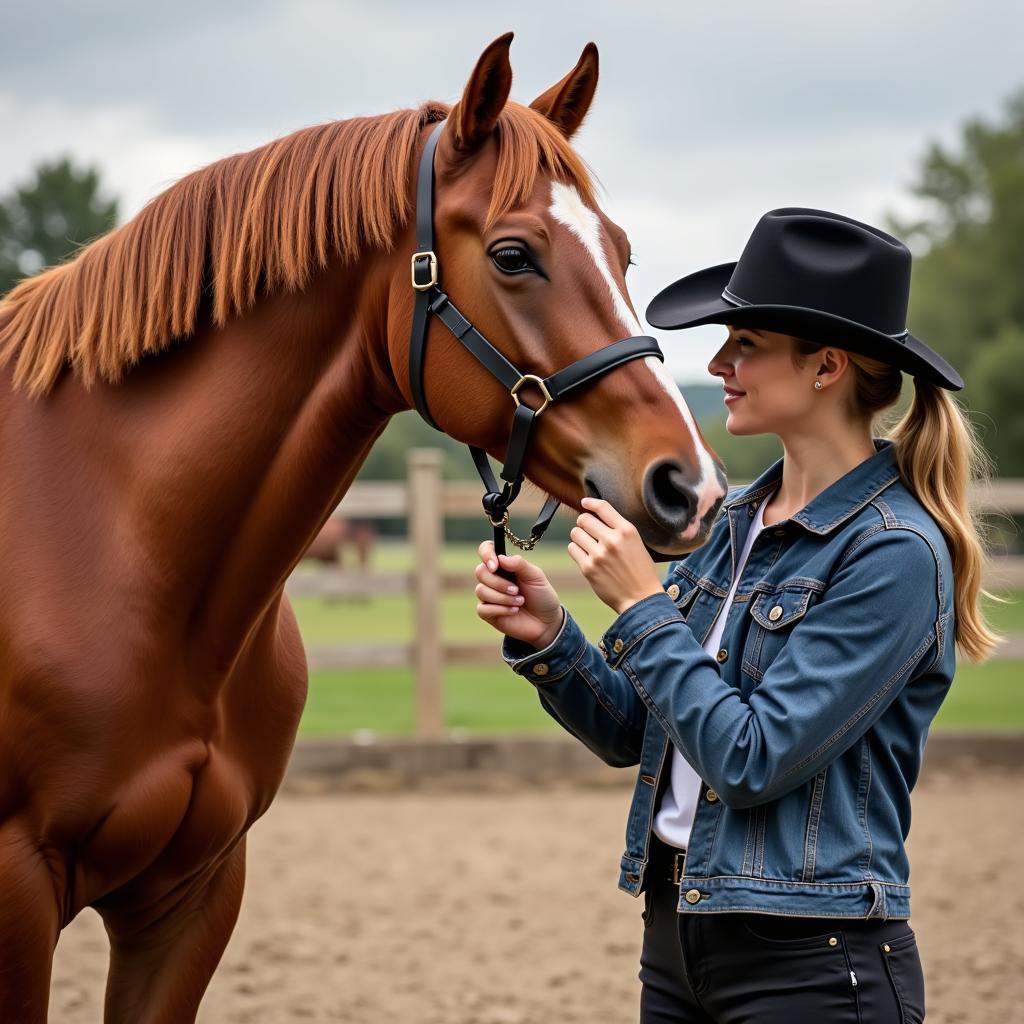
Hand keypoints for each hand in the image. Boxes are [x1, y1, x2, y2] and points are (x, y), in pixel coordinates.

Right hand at [474, 541, 564, 648]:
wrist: (546, 621)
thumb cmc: (541, 595)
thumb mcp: (536, 576)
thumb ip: (519, 564)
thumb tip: (501, 558)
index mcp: (504, 565)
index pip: (486, 550)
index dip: (486, 554)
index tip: (495, 566)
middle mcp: (493, 578)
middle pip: (480, 572)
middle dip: (499, 583)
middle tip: (517, 590)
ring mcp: (489, 596)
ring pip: (481, 591)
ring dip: (502, 598)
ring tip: (520, 602)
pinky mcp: (488, 613)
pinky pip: (482, 609)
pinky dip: (500, 610)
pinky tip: (513, 611)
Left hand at [568, 496, 664, 614]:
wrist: (641, 598)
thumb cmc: (640, 570)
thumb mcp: (636, 543)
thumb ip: (618, 528)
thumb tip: (594, 514)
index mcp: (627, 531)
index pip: (602, 507)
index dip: (590, 503)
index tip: (584, 503)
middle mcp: (612, 540)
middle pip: (583, 519)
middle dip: (584, 524)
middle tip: (590, 532)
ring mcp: (598, 555)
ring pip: (575, 533)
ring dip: (579, 537)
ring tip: (588, 545)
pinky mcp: (588, 568)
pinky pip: (572, 549)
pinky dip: (576, 550)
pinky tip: (586, 556)